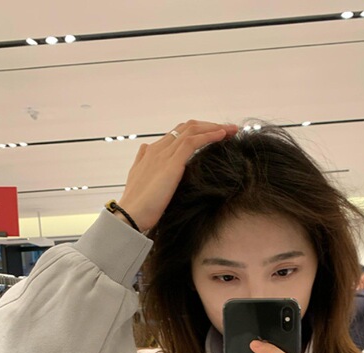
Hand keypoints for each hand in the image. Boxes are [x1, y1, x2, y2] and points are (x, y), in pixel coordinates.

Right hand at [117, 120, 237, 231]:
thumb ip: (143, 162)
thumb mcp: (139, 179)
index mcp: (152, 153)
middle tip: (228, 130)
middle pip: (187, 127)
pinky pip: (193, 141)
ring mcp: (165, 154)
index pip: (178, 133)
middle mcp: (158, 149)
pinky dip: (210, 136)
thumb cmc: (137, 205)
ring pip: (192, 130)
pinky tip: (223, 136)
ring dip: (215, 128)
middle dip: (209, 125)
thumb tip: (145, 149)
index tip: (215, 135)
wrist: (130, 215)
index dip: (197, 131)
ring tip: (232, 130)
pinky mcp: (172, 163)